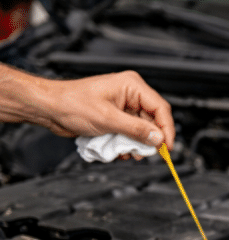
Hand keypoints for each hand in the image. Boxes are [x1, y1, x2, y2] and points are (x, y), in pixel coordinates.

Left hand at [41, 71, 174, 148]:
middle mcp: (130, 94)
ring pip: (141, 128)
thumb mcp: (107, 119)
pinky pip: (129, 132)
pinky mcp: (115, 116)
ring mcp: (123, 105)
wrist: (49, 108)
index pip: (160, 108)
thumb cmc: (71, 104)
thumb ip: (136, 130)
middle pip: (152, 120)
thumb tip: (158, 139)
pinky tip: (117, 150)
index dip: (166, 129)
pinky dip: (125, 143)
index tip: (167, 147)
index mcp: (131, 86)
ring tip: (126, 152)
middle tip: (145, 153)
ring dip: (135, 143)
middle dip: (148, 139)